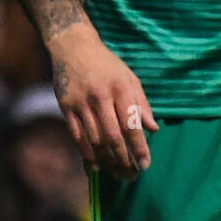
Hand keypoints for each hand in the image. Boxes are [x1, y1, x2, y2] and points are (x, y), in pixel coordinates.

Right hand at [49, 28, 158, 180]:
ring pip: (95, 140)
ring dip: (106, 160)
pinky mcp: (66, 107)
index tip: (145, 164)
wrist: (73, 46)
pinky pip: (77, 136)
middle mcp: (100, 96)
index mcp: (120, 88)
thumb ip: (142, 103)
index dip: (139, 147)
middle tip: (131, 174)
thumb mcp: (129, 77)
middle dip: (124, 159)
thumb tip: (154, 129)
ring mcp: (81, 103)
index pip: (132, 124)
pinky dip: (86, 154)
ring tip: (116, 173)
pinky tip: (95, 165)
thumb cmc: (106, 64)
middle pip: (113, 136)